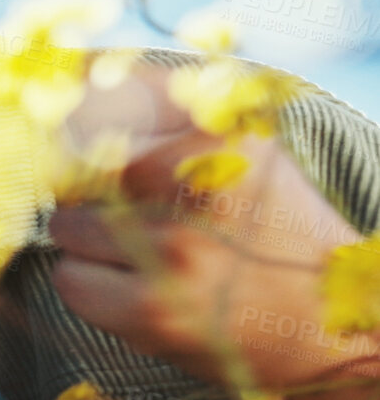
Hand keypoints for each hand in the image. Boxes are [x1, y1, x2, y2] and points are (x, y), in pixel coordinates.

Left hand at [53, 66, 367, 399]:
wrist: (333, 326)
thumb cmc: (276, 233)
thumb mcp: (246, 152)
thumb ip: (172, 107)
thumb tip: (80, 73)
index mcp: (226, 136)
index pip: (113, 102)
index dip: (86, 125)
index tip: (78, 136)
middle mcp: (201, 186)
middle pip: (79, 167)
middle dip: (90, 191)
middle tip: (127, 214)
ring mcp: (175, 250)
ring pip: (68, 225)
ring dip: (88, 241)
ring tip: (140, 256)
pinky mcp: (154, 309)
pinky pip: (70, 280)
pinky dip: (89, 286)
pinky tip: (133, 289)